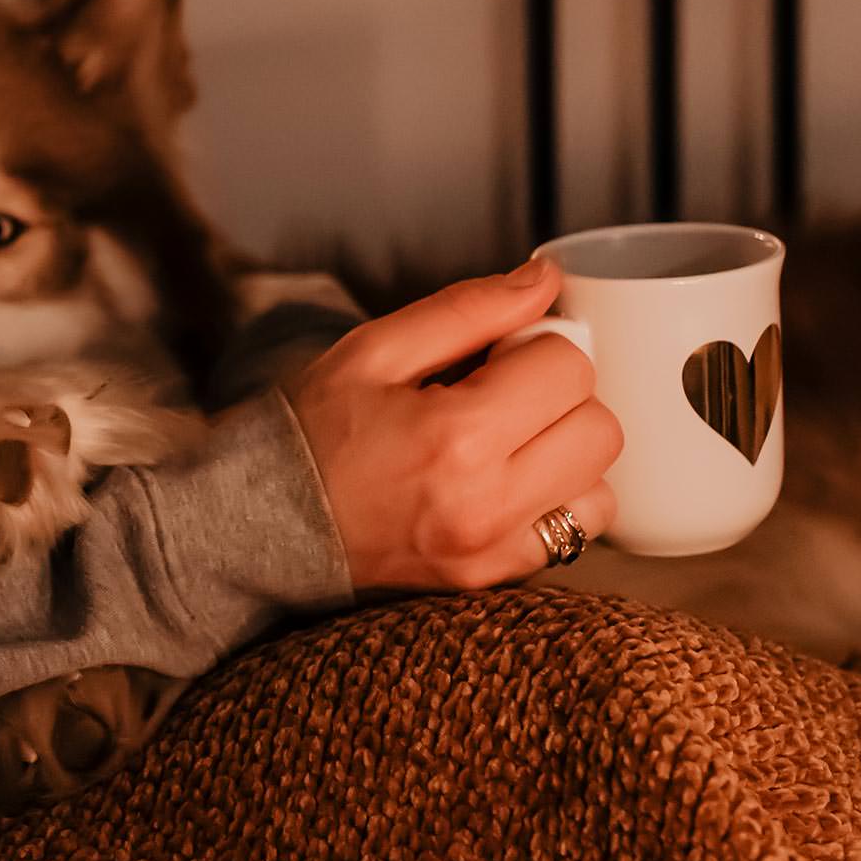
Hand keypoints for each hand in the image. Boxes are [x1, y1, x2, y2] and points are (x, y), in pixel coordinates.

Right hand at [285, 258, 622, 594]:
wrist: (259, 527)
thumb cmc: (309, 433)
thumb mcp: (373, 349)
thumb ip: (468, 309)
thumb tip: (545, 280)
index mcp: (456, 436)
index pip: (568, 367)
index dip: (537, 346)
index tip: (495, 356)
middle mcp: (486, 504)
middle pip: (600, 428)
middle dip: (560, 397)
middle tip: (502, 395)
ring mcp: (493, 553)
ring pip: (600, 488)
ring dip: (567, 456)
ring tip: (506, 444)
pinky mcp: (492, 580)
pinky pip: (574, 536)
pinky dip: (554, 503)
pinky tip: (502, 485)